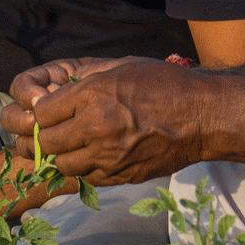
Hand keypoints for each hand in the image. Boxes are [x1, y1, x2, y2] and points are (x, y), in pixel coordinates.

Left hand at [5, 58, 215, 185]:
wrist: (203, 117)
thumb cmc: (166, 84)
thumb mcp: (124, 66)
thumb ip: (89, 76)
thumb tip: (61, 86)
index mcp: (93, 95)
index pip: (42, 112)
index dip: (42, 111)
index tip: (50, 110)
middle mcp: (96, 127)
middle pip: (47, 141)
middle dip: (46, 136)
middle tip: (57, 130)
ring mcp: (109, 155)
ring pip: (63, 165)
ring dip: (63, 156)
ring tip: (76, 145)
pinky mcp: (123, 175)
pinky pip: (88, 178)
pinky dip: (85, 169)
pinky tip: (95, 157)